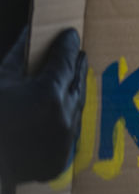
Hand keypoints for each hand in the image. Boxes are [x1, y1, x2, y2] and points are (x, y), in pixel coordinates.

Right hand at [0, 27, 85, 182]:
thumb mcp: (0, 82)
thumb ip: (17, 57)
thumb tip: (28, 33)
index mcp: (47, 95)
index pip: (64, 62)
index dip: (66, 46)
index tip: (70, 34)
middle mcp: (63, 118)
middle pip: (75, 83)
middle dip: (74, 66)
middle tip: (75, 52)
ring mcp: (63, 142)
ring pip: (76, 108)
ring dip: (73, 91)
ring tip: (72, 77)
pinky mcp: (59, 160)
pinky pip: (69, 132)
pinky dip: (66, 117)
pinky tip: (65, 107)